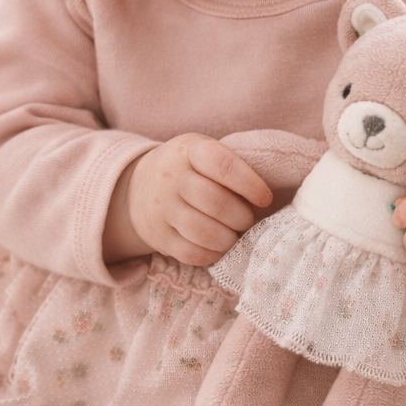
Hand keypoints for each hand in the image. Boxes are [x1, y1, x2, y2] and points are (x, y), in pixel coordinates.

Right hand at [103, 134, 272, 266]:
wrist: (137, 187)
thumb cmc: (187, 169)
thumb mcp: (202, 151)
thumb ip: (231, 165)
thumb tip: (268, 198)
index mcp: (189, 150)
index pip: (223, 165)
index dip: (250, 184)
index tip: (265, 199)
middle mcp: (171, 177)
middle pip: (215, 202)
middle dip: (241, 217)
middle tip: (247, 221)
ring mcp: (162, 208)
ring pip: (203, 231)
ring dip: (228, 239)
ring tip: (233, 236)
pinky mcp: (157, 236)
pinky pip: (190, 253)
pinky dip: (211, 254)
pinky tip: (217, 247)